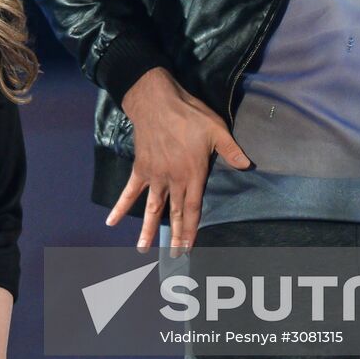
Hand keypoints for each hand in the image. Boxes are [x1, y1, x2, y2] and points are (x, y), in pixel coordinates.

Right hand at [110, 67, 251, 254]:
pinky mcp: (140, 169)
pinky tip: (112, 221)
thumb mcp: (217, 129)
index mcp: (192, 173)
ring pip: (152, 208)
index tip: (189, 248)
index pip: (192, 208)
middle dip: (175, 236)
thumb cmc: (189, 114)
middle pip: (173, 213)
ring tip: (142, 250)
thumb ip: (231, 150)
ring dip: (148, 230)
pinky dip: (121, 206)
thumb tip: (248, 165)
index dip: (191, 229)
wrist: (156, 102)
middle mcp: (172, 179)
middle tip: (174, 256)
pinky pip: (129, 191)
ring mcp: (154, 176)